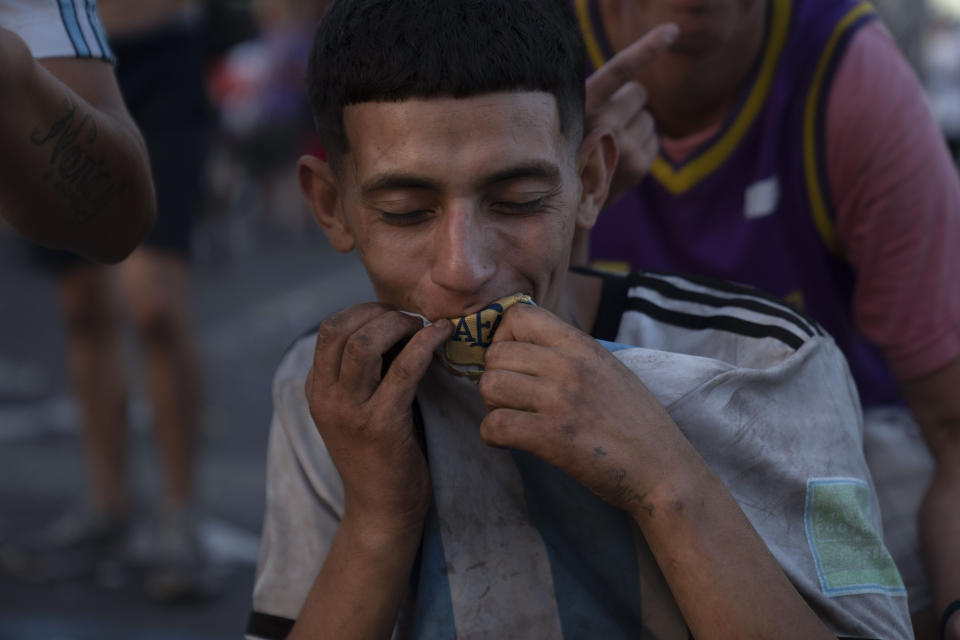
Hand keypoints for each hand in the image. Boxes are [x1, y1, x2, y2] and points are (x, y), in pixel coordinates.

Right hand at [305, 303, 451, 533]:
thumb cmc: (381, 454)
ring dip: (400, 324)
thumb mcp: (358, 407)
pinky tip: (442, 335)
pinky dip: (425, 344)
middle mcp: (325, 399)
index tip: (395, 315)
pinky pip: (403, 370)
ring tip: (425, 327)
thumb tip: (397, 325)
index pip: (329, 328)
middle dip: (381, 313)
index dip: (364, 311)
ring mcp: (349, 413)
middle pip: (341, 329)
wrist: (382, 511)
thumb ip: (367, 370)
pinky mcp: (380, 426)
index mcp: (316, 390)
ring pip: (364, 344)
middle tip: (412, 319)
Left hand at [477, 303, 683, 516]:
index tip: (513, 362)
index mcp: (581, 344)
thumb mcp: (607, 368)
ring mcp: (559, 400)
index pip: (518, 315)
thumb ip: (569, 353)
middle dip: (494, 377)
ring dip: (492, 406)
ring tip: (512, 418)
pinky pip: (494, 425)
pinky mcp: (551, 437)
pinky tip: (510, 441)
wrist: (663, 469)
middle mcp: (568, 366)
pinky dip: (493, 436)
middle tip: (511, 400)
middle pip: (495, 354)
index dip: (503, 338)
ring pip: (489, 386)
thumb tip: (523, 346)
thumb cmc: (635, 422)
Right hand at [584, 23, 677, 207]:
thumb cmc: (568, 148)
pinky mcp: (640, 165)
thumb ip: (598, 99)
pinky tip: (620, 157)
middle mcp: (604, 124)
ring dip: (635, 125)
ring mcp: (624, 146)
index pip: (620, 70)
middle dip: (629, 102)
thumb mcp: (571, 117)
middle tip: (607, 122)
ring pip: (649, 117)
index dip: (646, 48)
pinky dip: (642, 143)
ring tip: (610, 144)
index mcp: (583, 105)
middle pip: (639, 92)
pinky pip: (654, 138)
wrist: (566, 201)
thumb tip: (638, 94)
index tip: (672, 30)